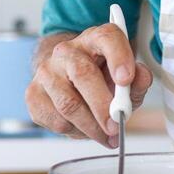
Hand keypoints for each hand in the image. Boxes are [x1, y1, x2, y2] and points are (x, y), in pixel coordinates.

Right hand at [26, 25, 152, 145]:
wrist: (70, 83)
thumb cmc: (102, 79)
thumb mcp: (126, 78)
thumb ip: (138, 79)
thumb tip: (140, 77)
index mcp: (94, 39)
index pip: (107, 37)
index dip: (118, 57)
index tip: (126, 79)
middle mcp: (67, 51)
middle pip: (83, 74)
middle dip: (102, 106)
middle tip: (116, 126)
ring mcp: (46, 71)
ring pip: (68, 103)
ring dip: (91, 126)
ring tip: (106, 135)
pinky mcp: (33, 94)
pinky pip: (56, 120)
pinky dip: (74, 131)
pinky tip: (84, 128)